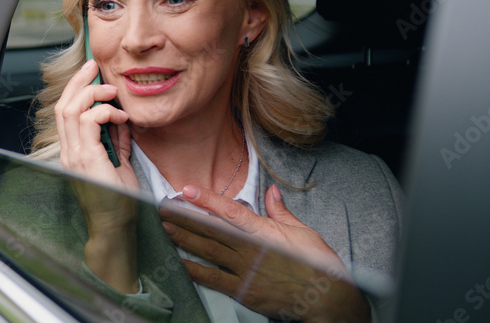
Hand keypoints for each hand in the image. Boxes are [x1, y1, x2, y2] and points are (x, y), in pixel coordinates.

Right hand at [55, 59, 136, 190]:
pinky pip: (89, 122)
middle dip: (78, 81)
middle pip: (63, 104)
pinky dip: (105, 112)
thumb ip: (117, 141)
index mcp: (73, 151)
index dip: (75, 89)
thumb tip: (121, 120)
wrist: (115, 226)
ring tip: (112, 92)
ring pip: (71, 109)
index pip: (65, 111)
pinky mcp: (86, 158)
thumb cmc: (118, 200)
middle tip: (94, 66)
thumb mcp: (119, 163)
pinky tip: (121, 117)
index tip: (91, 73)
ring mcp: (74, 155)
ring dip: (92, 93)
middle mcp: (68, 151)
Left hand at [159, 185, 370, 322]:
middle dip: (185, 218)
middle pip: (211, 230)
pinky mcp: (244, 291)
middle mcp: (251, 250)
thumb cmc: (318, 265)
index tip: (187, 191)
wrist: (326, 299)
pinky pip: (214, 279)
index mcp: (264, 232)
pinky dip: (195, 270)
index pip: (230, 211)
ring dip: (185, 240)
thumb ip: (280, 212)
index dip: (206, 200)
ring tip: (167, 229)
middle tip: (163, 209)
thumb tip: (271, 192)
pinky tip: (181, 263)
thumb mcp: (303, 232)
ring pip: (209, 252)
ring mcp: (246, 272)